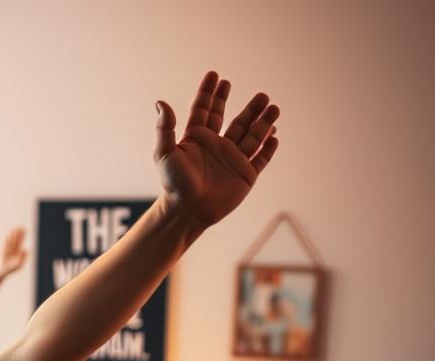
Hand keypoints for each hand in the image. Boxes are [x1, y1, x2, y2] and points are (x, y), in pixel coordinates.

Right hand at [0, 227, 26, 275]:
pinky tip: (8, 234)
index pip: (20, 242)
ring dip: (13, 235)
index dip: (22, 236)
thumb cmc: (11, 270)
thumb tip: (25, 250)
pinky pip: (5, 244)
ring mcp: (7, 250)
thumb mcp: (19, 265)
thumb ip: (23, 258)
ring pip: (11, 241)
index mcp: (17, 253)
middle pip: (16, 240)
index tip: (24, 230)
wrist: (2, 273)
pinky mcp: (2, 251)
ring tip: (15, 228)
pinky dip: (7, 239)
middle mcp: (13, 250)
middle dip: (19, 234)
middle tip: (21, 226)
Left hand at [155, 71, 279, 229]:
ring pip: (252, 136)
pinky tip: (274, 135)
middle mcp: (217, 147)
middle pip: (236, 121)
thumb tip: (160, 102)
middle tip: (261, 95)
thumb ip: (165, 127)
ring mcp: (232, 160)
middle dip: (248, 108)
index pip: (206, 111)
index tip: (216, 75)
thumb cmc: (173, 184)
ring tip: (272, 106)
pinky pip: (260, 158)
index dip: (211, 94)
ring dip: (263, 122)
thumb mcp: (165, 153)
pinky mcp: (245, 175)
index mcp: (197, 139)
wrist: (187, 211)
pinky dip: (268, 147)